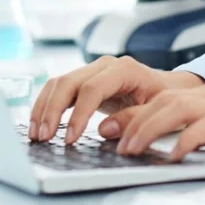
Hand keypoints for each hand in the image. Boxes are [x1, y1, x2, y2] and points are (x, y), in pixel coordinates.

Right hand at [29, 55, 204, 144]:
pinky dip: (47, 105)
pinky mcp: (84, 80)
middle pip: (69, 81)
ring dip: (44, 107)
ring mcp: (92, 70)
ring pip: (59, 83)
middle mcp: (104, 65)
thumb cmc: (165, 99)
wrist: (168, 87)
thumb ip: (133, 118)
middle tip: (43, 137)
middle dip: (53, 110)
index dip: (79, 114)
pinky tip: (39, 124)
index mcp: (124, 69)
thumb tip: (102, 130)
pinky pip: (59, 88)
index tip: (69, 138)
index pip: (92, 88)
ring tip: (36, 134)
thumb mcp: (157, 110)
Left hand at [100, 79, 204, 161]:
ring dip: (148, 129)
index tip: (115, 127)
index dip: (138, 111)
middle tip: (114, 142)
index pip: (170, 94)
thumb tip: (185, 140)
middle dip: (134, 120)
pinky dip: (183, 141)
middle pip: (166, 98)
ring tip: (132, 150)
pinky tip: (173, 157)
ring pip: (176, 107)